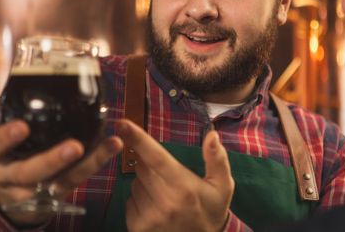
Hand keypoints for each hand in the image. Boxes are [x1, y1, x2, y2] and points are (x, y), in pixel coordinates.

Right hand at [0, 120, 122, 225]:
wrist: (9, 191)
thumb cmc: (12, 151)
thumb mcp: (5, 139)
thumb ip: (23, 116)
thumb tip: (48, 70)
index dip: (6, 138)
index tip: (22, 127)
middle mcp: (8, 176)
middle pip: (27, 172)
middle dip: (52, 160)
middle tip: (74, 147)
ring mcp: (30, 191)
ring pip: (57, 182)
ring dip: (85, 165)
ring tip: (107, 146)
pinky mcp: (53, 197)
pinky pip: (75, 182)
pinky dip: (95, 164)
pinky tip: (111, 147)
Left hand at [118, 120, 234, 231]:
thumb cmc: (212, 210)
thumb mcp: (222, 186)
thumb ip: (217, 159)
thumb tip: (212, 134)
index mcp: (184, 188)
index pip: (156, 157)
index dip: (137, 139)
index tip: (122, 123)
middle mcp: (165, 203)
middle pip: (141, 167)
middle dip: (149, 165)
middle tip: (168, 176)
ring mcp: (149, 218)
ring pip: (134, 184)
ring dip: (145, 183)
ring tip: (165, 195)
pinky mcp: (138, 228)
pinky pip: (130, 201)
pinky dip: (139, 199)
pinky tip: (156, 207)